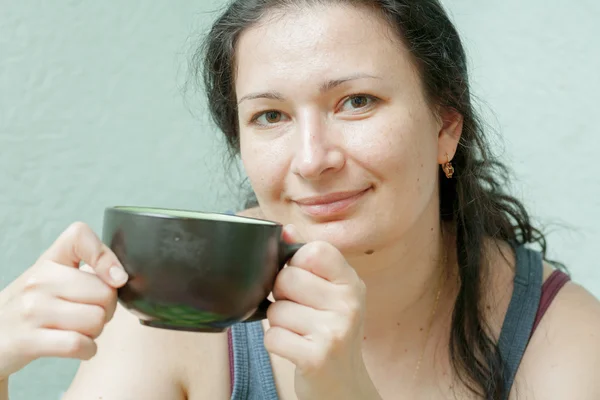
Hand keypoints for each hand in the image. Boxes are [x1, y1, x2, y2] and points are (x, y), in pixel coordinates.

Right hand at [0, 222, 127, 380]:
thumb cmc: (35, 307)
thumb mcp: (55, 279)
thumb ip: (89, 271)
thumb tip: (121, 278)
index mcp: (49, 260)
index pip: (79, 235)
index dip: (106, 256)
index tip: (116, 278)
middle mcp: (38, 279)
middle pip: (105, 292)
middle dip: (108, 309)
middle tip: (91, 313)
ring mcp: (31, 309)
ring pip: (96, 320)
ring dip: (97, 332)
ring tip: (80, 330)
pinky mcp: (27, 340)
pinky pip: (79, 344)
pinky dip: (88, 350)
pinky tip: (79, 348)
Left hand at [264, 226, 380, 399]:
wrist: (344, 387)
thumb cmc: (330, 334)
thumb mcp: (329, 295)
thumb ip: (307, 261)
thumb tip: (285, 230)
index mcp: (352, 283)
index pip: (313, 250)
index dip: (296, 263)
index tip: (303, 281)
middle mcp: (349, 304)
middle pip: (286, 279)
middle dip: (282, 297)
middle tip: (301, 313)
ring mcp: (335, 331)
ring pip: (276, 310)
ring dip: (279, 324)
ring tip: (300, 333)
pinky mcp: (317, 357)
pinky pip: (272, 337)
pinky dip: (276, 344)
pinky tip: (296, 349)